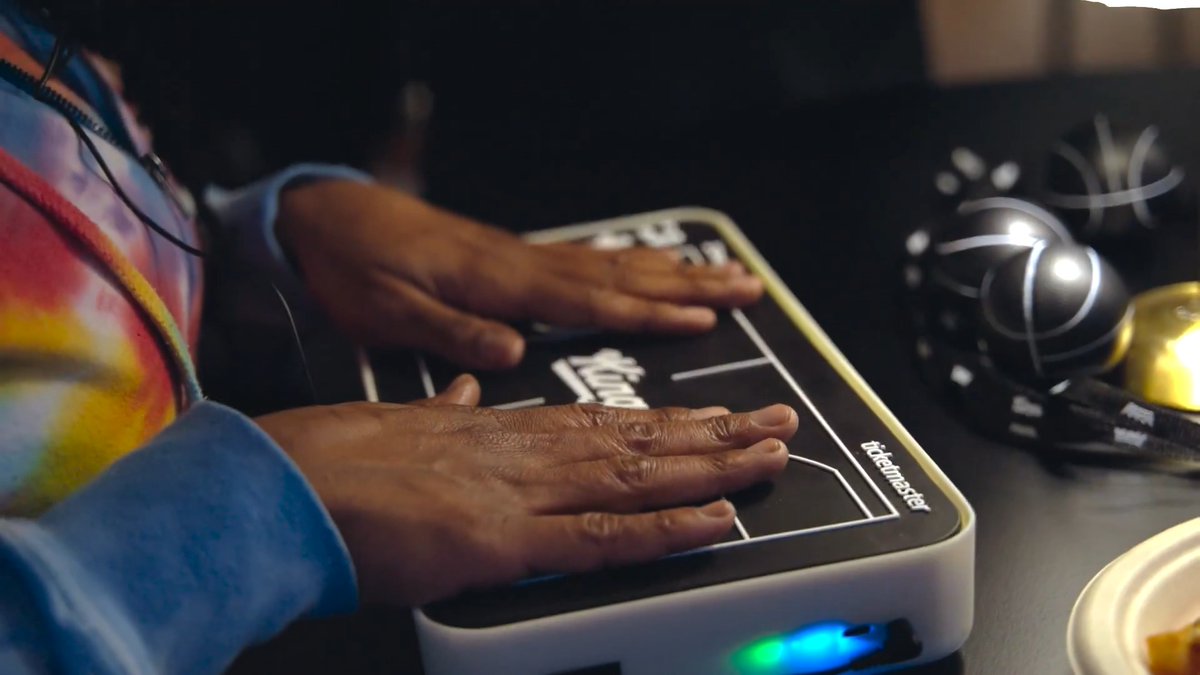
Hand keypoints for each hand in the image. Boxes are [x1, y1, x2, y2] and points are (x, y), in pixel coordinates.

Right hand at [254, 375, 797, 606]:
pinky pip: (601, 538)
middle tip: (777, 423)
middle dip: (714, 434)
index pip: (603, 422)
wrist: (281, 484)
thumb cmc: (330, 462)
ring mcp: (520, 491)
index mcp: (499, 429)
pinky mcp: (504, 540)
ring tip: (769, 455)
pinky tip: (713, 521)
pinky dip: (663, 530)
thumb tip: (463, 395)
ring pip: (637, 476)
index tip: (713, 415)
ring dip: (712, 467)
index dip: (666, 421)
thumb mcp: (400, 424)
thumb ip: (444, 412)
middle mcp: (524, 450)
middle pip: (638, 440)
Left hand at [277, 181, 763, 368]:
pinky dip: (627, 264)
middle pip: (618, 274)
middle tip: (746, 287)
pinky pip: (585, 261)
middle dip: (686, 284)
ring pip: (610, 264)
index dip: (646, 312)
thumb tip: (512, 351)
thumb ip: (450, 331)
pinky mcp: (510, 258)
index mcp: (498, 282)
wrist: (325, 218)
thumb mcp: (387, 311)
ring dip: (670, 271)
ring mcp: (520, 257)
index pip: (587, 300)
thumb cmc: (355, 269)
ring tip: (723, 277)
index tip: (701, 318)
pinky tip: (647, 267)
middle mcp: (521, 265)